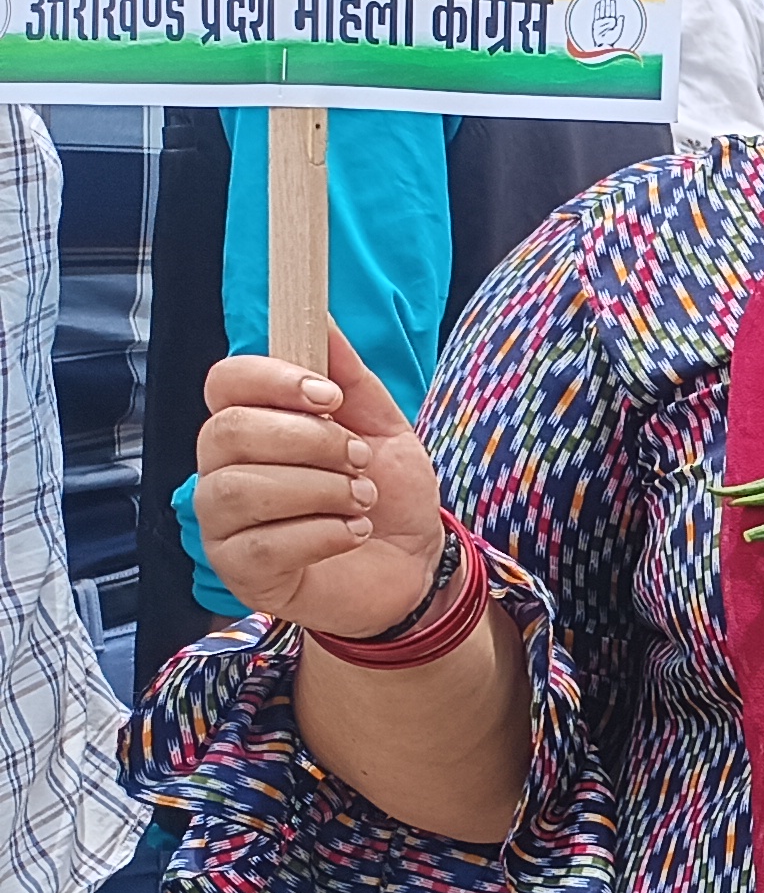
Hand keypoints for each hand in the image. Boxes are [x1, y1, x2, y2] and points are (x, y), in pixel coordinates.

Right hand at [193, 321, 448, 638]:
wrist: (413, 567)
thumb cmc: (387, 496)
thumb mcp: (382, 428)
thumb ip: (351, 378)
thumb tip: (322, 321)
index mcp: (250, 425)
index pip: (223, 383)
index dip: (271, 380)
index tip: (329, 397)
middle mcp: (222, 469)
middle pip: (228, 432)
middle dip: (309, 441)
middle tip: (360, 460)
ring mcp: (223, 523)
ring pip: (241, 488)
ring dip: (319, 489)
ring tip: (361, 499)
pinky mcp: (240, 572)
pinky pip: (264, 544)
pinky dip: (323, 533)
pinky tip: (353, 532)